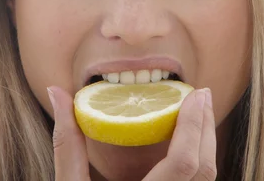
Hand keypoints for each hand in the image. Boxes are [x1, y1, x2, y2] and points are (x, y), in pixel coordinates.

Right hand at [47, 85, 216, 180]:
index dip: (193, 125)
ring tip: (197, 114)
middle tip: (201, 95)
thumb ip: (66, 143)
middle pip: (205, 170)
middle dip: (206, 127)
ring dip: (206, 144)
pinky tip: (189, 144)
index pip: (184, 163)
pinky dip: (199, 162)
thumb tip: (57, 93)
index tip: (194, 95)